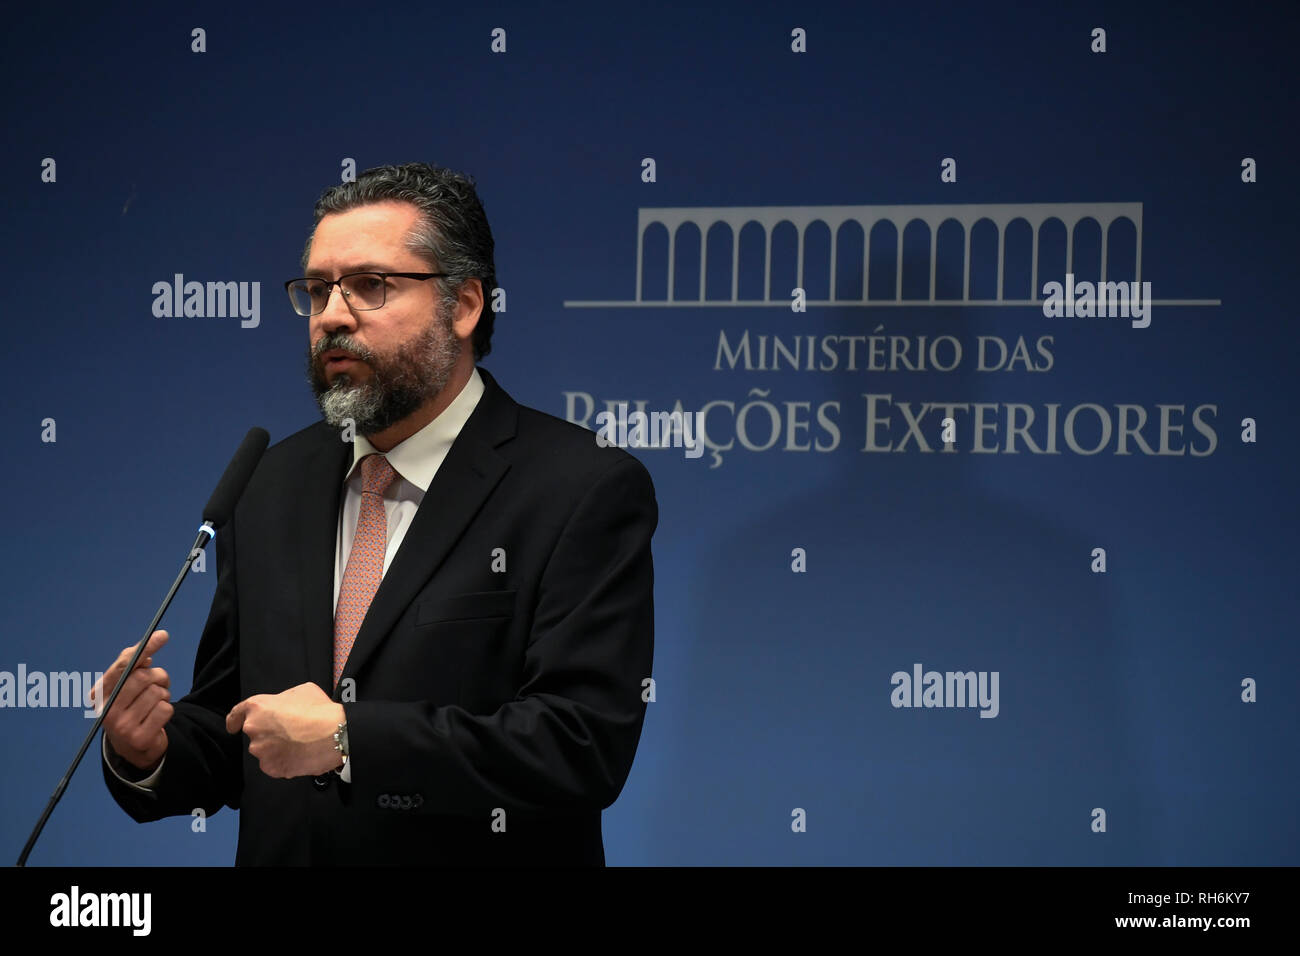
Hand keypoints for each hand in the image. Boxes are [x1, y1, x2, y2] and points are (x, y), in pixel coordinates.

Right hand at [95, 630, 171, 772]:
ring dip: (163, 694)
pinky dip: (167, 709)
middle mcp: (105, 711)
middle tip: (159, 682)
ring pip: (156, 693)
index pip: (122, 666)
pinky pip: (165, 709)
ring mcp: (121, 727)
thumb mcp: (125, 685)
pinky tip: (157, 717)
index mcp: (99, 694)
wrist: (132, 745)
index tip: (162, 636)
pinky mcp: (139, 738)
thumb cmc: (130, 706)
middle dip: (157, 676)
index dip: (144, 649)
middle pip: (142, 677)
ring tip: (155, 702)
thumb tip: (149, 649)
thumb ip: (133, 665)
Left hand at [226, 682, 345, 778]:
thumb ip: (283, 699)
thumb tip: (283, 707)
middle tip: (290, 732)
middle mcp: (254, 729)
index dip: (234, 721)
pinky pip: (275, 765)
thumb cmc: (320, 711)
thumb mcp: (301, 691)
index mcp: (258, 707)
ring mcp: (262, 751)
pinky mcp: (272, 768)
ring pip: (265, 751)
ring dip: (277, 748)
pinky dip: (285, 761)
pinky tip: (300, 754)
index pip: (236, 715)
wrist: (336, 734)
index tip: (234, 726)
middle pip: (256, 734)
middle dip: (269, 734)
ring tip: (299, 743)